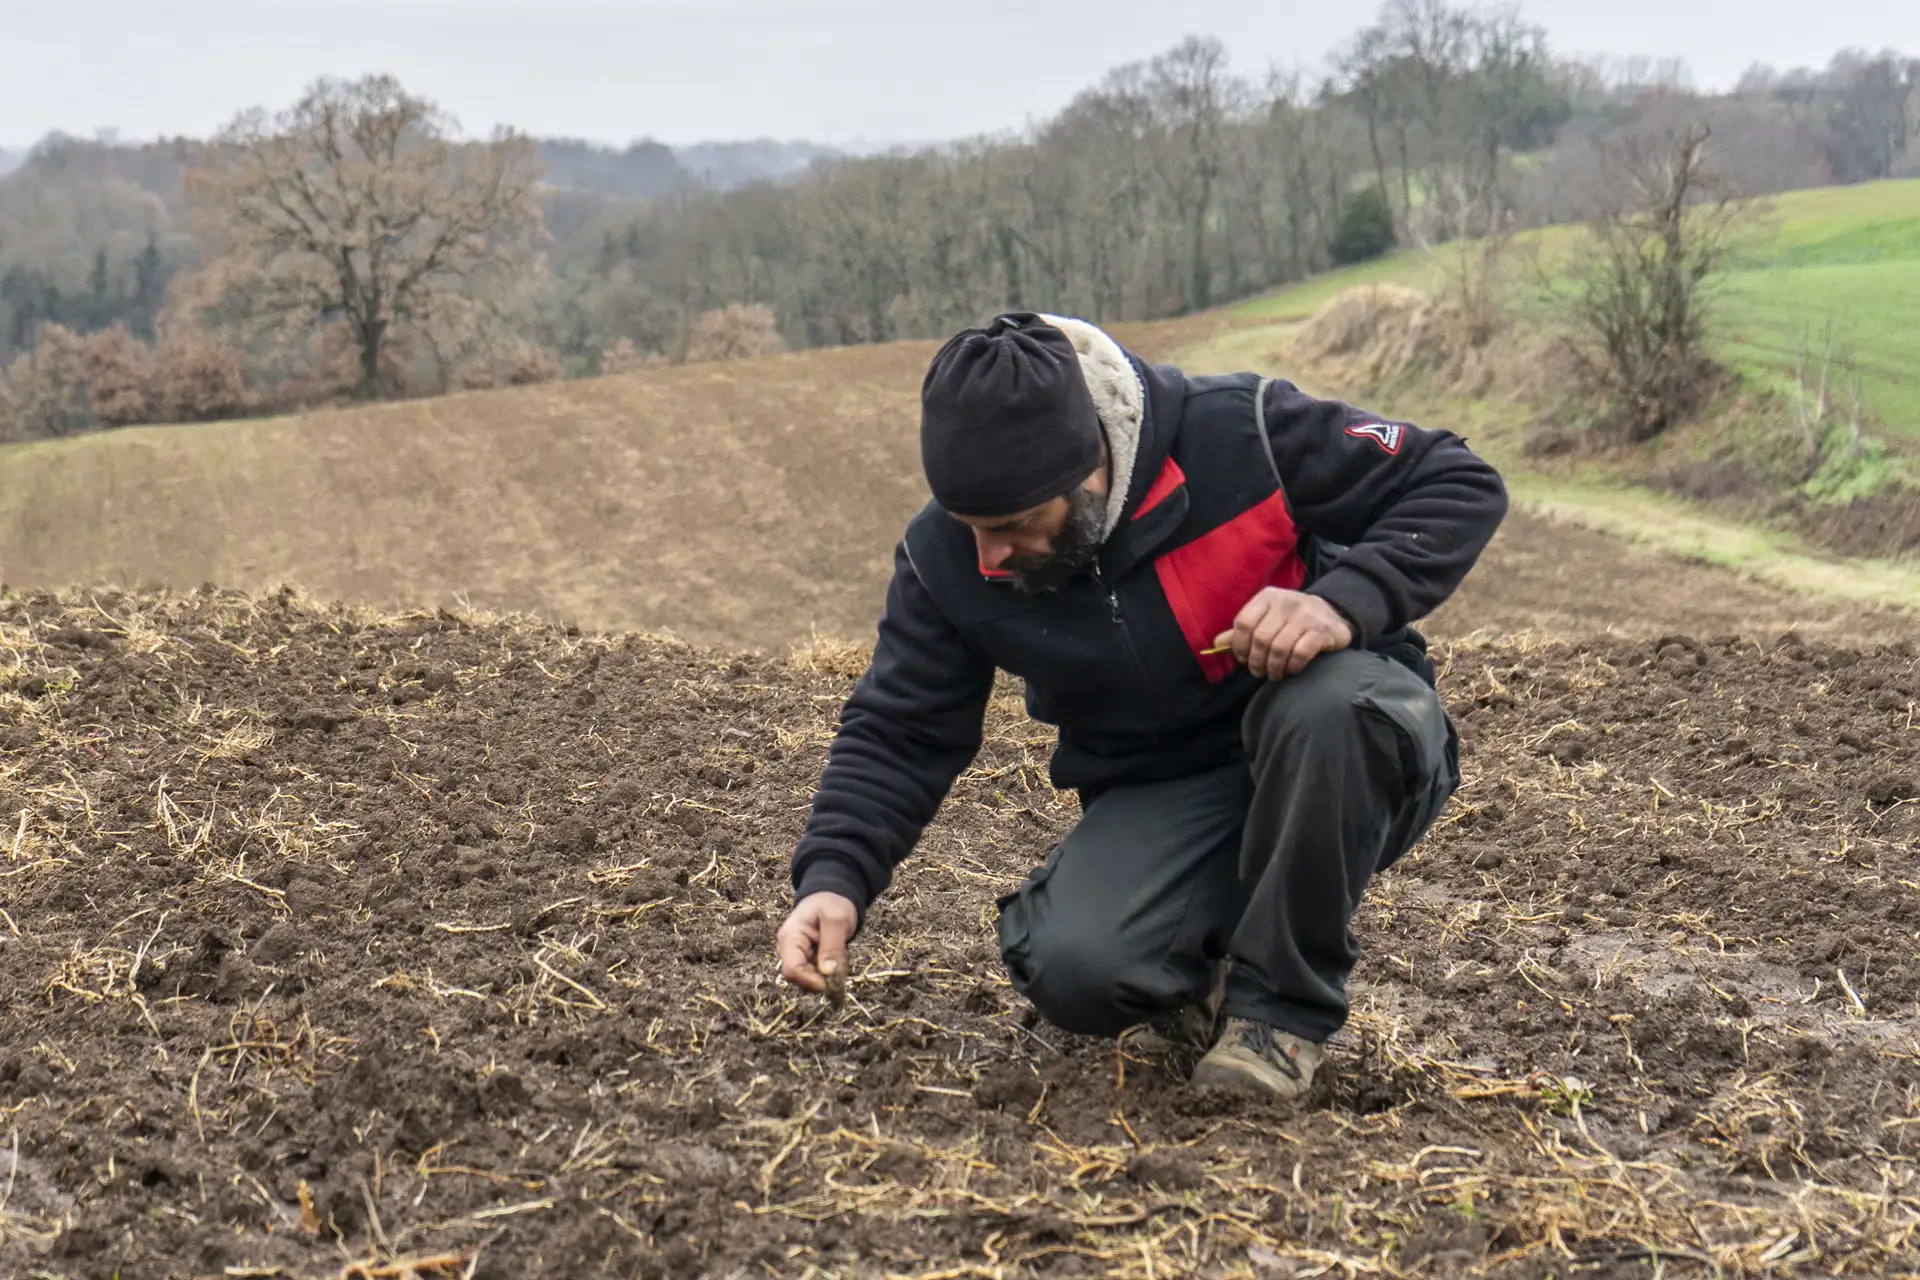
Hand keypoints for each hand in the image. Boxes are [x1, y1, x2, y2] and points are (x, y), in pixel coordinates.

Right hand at [776, 891, 857, 993]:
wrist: (832, 897)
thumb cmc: (832, 903)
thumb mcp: (836, 919)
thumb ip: (832, 945)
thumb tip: (828, 973)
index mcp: (790, 938)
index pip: (792, 970)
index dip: (811, 981)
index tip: (833, 982)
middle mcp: (788, 950)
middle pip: (799, 979)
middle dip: (821, 981)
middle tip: (843, 971)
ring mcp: (797, 957)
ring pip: (808, 981)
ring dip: (827, 978)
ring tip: (841, 960)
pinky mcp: (807, 962)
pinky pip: (816, 976)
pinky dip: (829, 975)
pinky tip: (838, 961)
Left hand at [1213, 588, 1353, 679]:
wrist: (1333, 615)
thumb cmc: (1292, 620)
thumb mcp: (1267, 619)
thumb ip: (1244, 631)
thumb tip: (1217, 643)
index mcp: (1268, 597)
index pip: (1244, 622)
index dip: (1239, 645)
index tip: (1242, 659)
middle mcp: (1286, 602)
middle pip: (1261, 638)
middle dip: (1256, 661)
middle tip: (1258, 671)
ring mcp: (1306, 615)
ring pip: (1279, 647)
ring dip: (1273, 667)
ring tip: (1274, 673)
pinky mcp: (1322, 630)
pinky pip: (1300, 653)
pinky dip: (1292, 666)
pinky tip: (1291, 669)